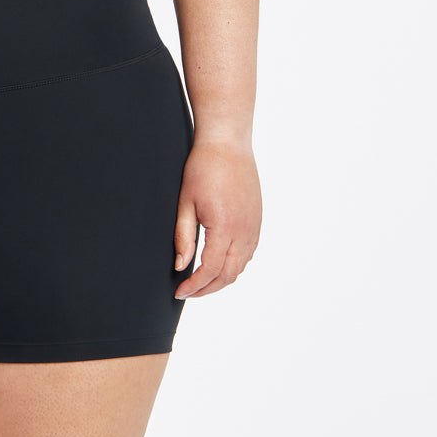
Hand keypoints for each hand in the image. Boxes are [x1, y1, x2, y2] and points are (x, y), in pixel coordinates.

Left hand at [173, 138, 260, 298]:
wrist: (228, 144)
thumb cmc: (203, 168)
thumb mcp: (186, 202)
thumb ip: (183, 236)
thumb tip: (181, 266)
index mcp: (224, 228)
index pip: (210, 270)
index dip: (194, 285)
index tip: (179, 291)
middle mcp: (244, 231)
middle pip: (227, 275)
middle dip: (207, 289)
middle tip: (188, 291)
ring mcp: (254, 227)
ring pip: (240, 267)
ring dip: (221, 279)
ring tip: (201, 281)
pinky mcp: (257, 221)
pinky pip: (249, 253)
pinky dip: (234, 265)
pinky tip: (219, 263)